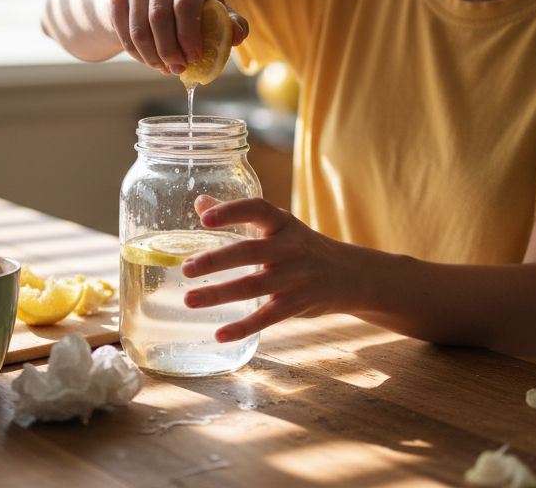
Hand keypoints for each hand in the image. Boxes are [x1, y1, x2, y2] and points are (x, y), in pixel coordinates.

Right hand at [107, 0, 247, 74]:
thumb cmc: (194, 7)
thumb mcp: (215, 12)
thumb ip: (231, 23)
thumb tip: (237, 36)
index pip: (185, 4)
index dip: (189, 36)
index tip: (194, 58)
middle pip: (160, 17)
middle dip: (170, 50)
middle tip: (179, 69)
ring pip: (140, 28)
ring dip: (153, 56)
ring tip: (166, 69)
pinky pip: (124, 33)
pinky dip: (138, 54)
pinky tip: (151, 61)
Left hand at [182, 196, 360, 342]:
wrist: (349, 274)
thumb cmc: (302, 246)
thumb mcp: (278, 225)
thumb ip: (239, 215)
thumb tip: (200, 202)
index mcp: (282, 223)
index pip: (257, 209)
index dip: (231, 212)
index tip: (204, 218)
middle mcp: (290, 248)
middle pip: (250, 252)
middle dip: (216, 260)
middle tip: (186, 268)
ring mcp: (296, 277)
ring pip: (253, 286)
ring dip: (219, 294)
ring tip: (189, 300)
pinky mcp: (298, 304)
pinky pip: (268, 317)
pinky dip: (243, 327)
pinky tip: (219, 333)